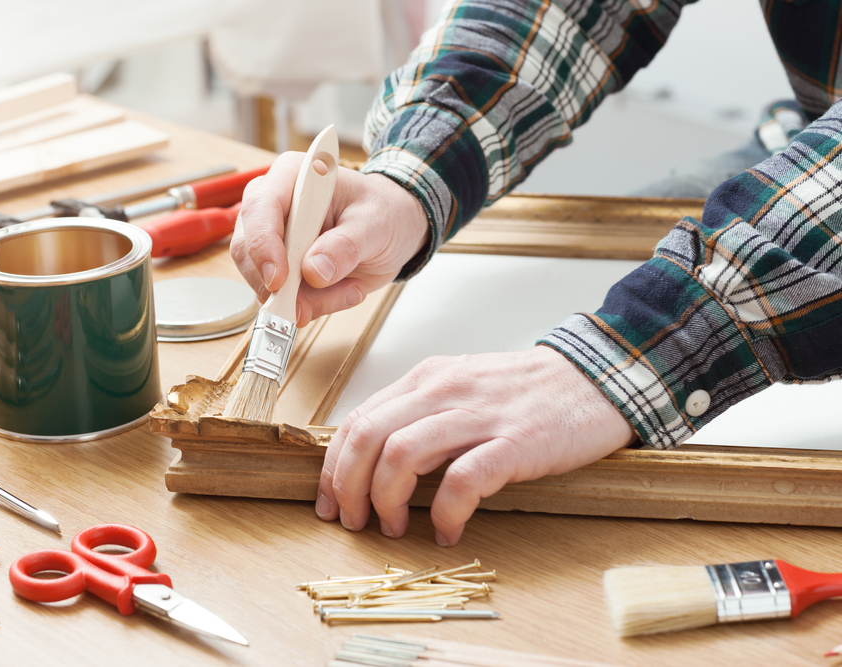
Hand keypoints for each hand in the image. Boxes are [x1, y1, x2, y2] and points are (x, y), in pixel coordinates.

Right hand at [230, 152, 428, 326]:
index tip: (280, 280)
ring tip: (349, 290)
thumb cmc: (384, 212)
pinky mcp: (281, 268)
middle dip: (280, 286)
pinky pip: (281, 297)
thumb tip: (314, 270)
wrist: (394, 229)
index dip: (264, 246)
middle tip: (310, 307)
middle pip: (249, 249)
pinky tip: (343, 292)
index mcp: (294, 177)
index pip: (261, 207)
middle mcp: (274, 206)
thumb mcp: (377, 224)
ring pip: (262, 280)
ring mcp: (274, 240)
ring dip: (303, 300)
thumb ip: (346, 245)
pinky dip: (311, 305)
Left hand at [315, 346, 635, 545]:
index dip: (334, 466)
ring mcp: (478, 415)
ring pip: (401, 455)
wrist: (596, 378)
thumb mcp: (462, 388)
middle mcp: (443, 391)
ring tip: (393, 528)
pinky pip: (462, 480)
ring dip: (386, 500)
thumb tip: (376, 460)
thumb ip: (421, 415)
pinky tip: (448, 531)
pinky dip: (446, 513)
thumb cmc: (528, 391)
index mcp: (427, 379)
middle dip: (348, 487)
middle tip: (354, 522)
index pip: (358, 420)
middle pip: (369, 437)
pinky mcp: (514, 442)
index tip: (330, 501)